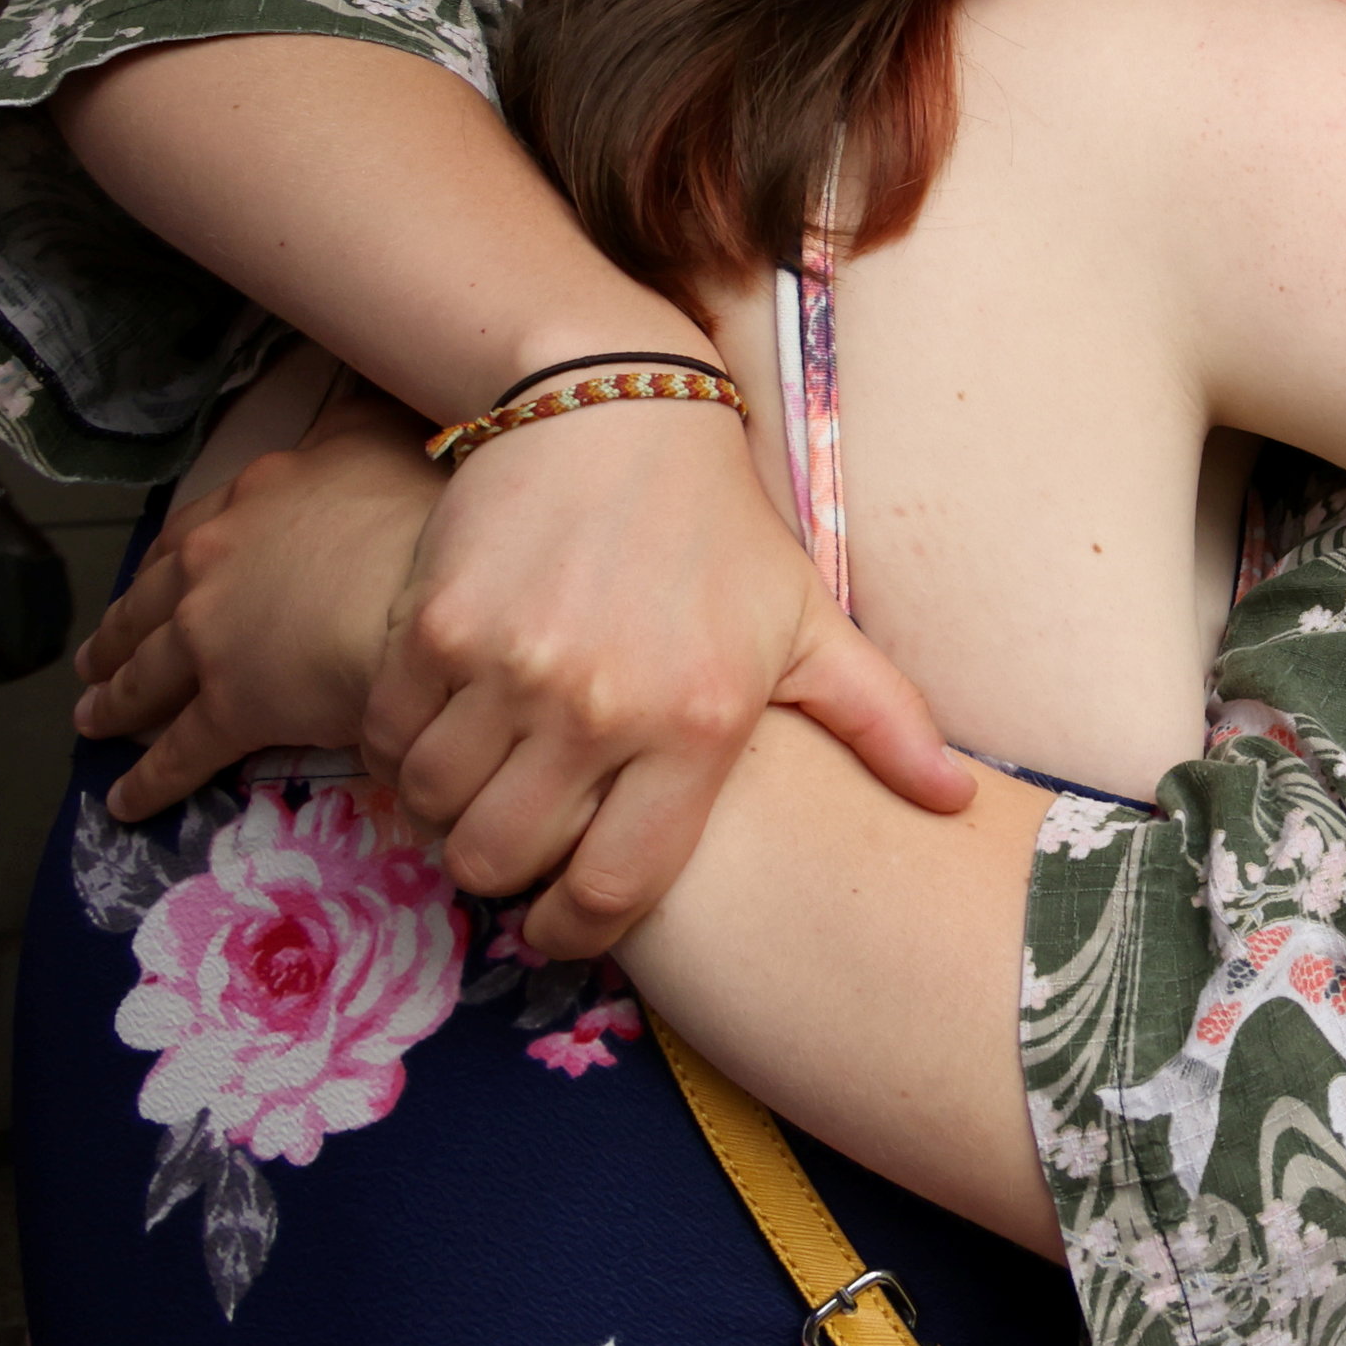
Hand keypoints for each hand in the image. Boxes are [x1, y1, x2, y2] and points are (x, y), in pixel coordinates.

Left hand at [76, 387, 439, 812]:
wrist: (425, 600)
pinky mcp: (229, 708)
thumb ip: (357, 423)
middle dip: (119, 635)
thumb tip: (356, 391)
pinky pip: (178, 752)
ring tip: (93, 718)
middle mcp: (213, 566)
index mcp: (251, 502)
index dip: (167, 564)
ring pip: (146, 676)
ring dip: (114, 700)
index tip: (152, 581)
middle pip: (150, 606)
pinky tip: (126, 800)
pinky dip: (148, 780)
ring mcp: (211, 639)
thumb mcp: (384, 440)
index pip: (191, 535)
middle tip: (95, 661)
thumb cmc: (423, 515)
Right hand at [365, 391, 974, 958]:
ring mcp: (511, 667)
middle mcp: (600, 706)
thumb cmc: (722, 532)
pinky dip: (399, 755)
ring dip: (446, 814)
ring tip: (481, 783)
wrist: (617, 413)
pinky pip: (387, 742)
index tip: (558, 926)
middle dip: (503, 870)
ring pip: (435, 811)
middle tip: (517, 838)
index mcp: (698, 723)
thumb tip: (958, 799)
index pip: (613, 889)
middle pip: (502, 861)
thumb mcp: (809, 621)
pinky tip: (440, 730)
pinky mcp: (435, 628)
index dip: (572, 932)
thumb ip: (880, 720)